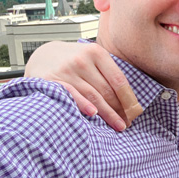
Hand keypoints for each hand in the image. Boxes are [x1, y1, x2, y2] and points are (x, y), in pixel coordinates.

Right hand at [24, 41, 141, 129]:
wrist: (42, 55)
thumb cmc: (74, 60)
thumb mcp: (92, 57)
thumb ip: (108, 71)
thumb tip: (129, 98)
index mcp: (96, 52)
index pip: (118, 79)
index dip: (128, 97)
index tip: (136, 111)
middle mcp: (82, 60)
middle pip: (107, 90)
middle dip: (120, 108)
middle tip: (129, 122)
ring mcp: (67, 70)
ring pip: (93, 96)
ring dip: (108, 113)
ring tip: (118, 124)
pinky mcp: (52, 81)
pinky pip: (72, 95)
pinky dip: (83, 105)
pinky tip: (94, 114)